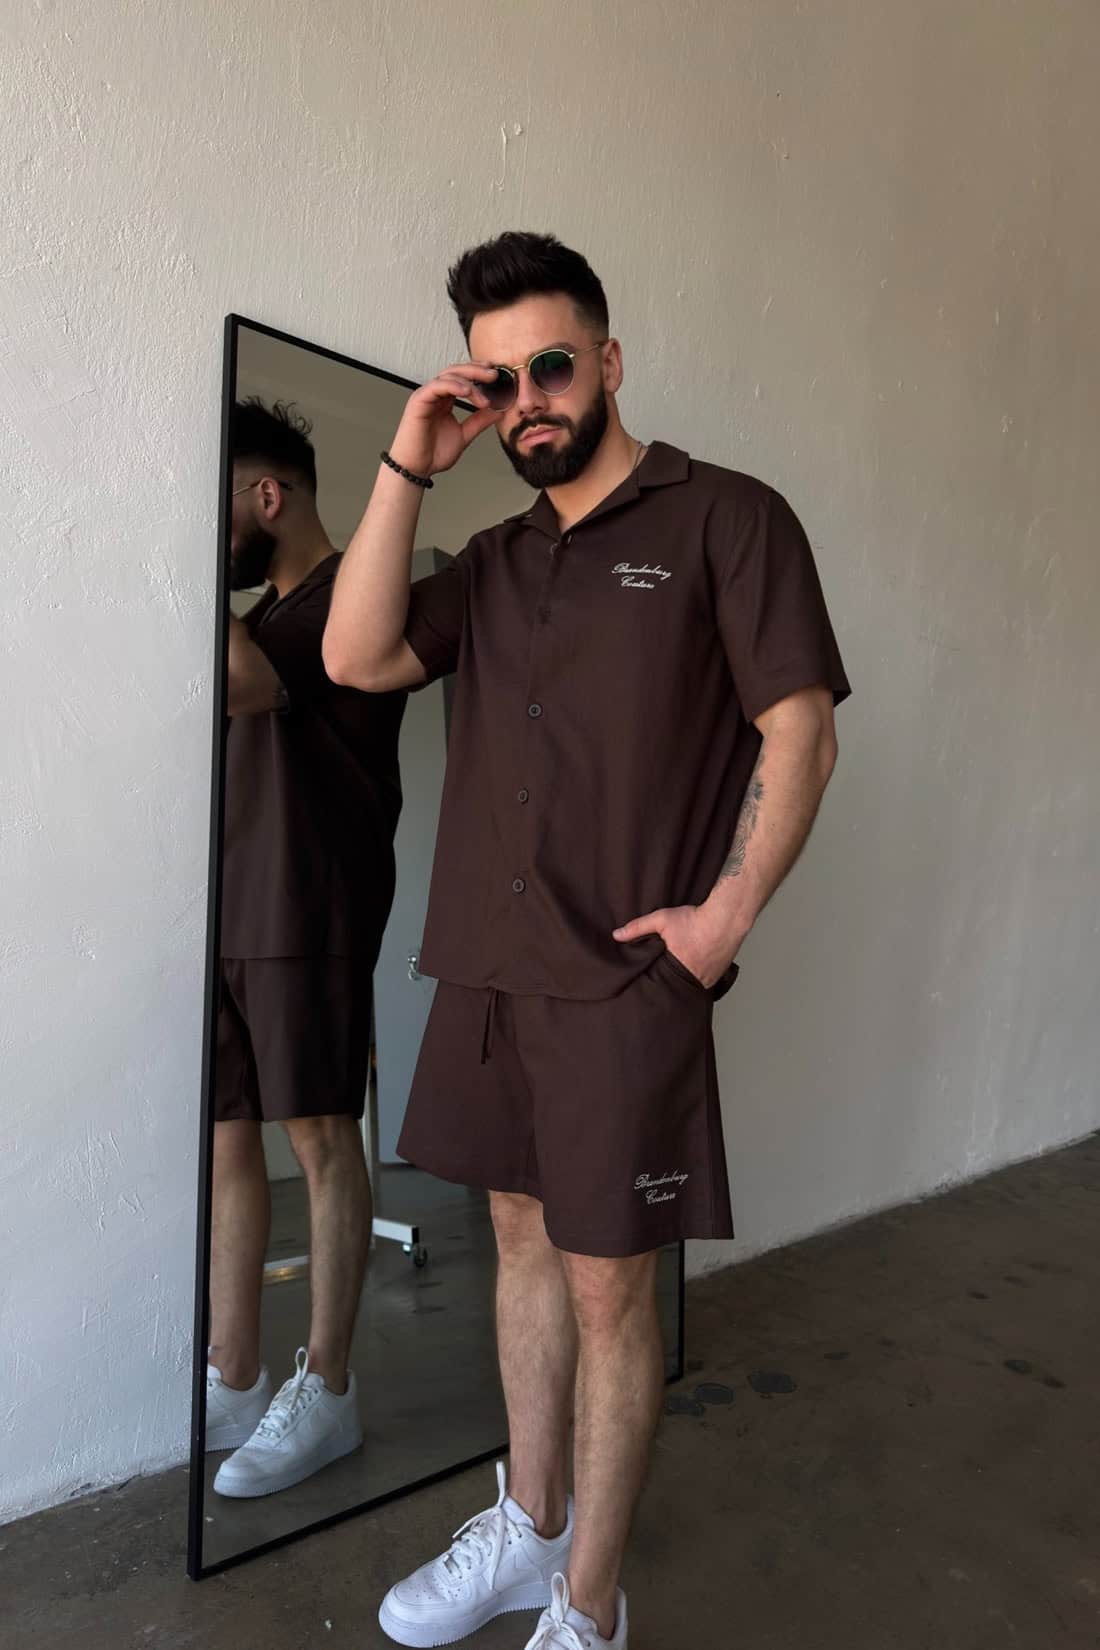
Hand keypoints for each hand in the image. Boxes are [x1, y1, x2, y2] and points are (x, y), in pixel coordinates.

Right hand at [388, 362, 503, 478]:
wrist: (417, 469)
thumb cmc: (433, 454)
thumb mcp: (464, 435)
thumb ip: (479, 421)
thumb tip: (499, 411)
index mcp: (445, 400)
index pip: (463, 378)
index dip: (479, 373)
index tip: (496, 375)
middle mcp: (435, 394)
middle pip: (457, 371)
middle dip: (477, 371)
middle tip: (494, 375)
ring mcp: (426, 396)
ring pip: (448, 375)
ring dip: (469, 381)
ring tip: (483, 396)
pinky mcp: (419, 400)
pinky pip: (437, 386)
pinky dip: (453, 385)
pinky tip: (468, 391)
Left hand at [612, 904, 739, 990]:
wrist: (726, 918)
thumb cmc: (695, 920)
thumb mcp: (662, 920)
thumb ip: (638, 927)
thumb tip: (617, 935)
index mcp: (677, 970)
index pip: (660, 984)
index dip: (654, 983)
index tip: (647, 984)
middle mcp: (694, 978)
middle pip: (676, 987)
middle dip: (669, 985)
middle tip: (662, 981)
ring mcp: (709, 979)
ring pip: (692, 986)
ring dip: (685, 982)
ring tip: (677, 977)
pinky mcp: (719, 976)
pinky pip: (705, 983)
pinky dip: (699, 978)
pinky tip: (694, 971)